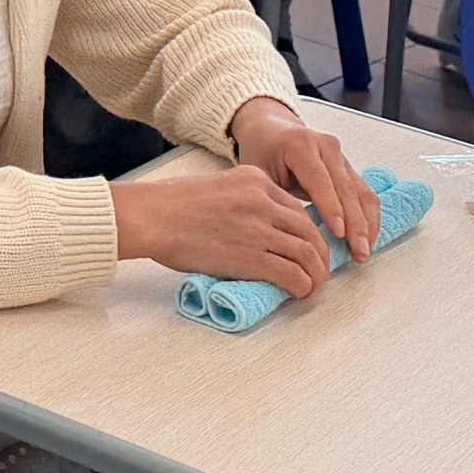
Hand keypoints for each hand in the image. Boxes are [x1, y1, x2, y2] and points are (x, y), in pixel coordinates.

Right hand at [111, 164, 332, 296]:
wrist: (153, 217)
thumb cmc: (171, 206)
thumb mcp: (216, 188)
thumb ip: (241, 202)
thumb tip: (255, 230)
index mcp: (255, 180)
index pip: (296, 208)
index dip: (308, 232)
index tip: (309, 246)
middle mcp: (263, 201)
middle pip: (309, 230)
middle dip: (320, 253)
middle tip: (318, 269)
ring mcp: (260, 228)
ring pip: (307, 253)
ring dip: (316, 274)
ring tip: (312, 285)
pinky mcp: (253, 257)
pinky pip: (292, 273)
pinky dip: (302, 286)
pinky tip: (300, 293)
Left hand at [231, 97, 380, 264]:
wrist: (272, 130)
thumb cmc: (262, 152)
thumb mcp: (258, 173)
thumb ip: (275, 200)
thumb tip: (290, 237)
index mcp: (301, 144)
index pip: (320, 180)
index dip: (331, 208)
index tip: (339, 233)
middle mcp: (326, 147)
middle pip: (346, 189)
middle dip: (356, 224)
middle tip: (358, 252)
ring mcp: (341, 157)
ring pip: (361, 193)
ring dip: (366, 225)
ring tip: (363, 252)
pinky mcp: (349, 169)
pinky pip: (364, 194)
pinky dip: (367, 218)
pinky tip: (365, 239)